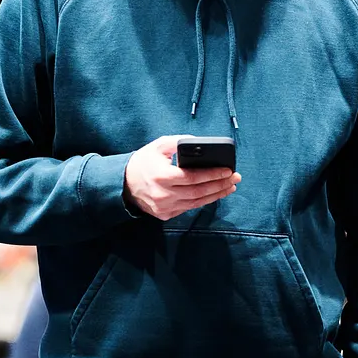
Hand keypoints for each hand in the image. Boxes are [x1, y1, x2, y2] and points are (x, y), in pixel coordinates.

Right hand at [123, 135, 239, 220]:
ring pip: (196, 203)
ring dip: (216, 195)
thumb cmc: (143, 162)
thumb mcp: (158, 146)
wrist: (122, 183)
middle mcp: (163, 194)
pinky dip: (203, 201)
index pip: (193, 177)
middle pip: (198, 192)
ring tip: (230, 187)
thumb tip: (200, 143)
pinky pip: (188, 208)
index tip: (228, 170)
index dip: (213, 175)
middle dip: (220, 185)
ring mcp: (164, 207)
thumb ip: (179, 142)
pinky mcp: (164, 215)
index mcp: (161, 176)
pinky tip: (215, 194)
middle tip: (235, 178)